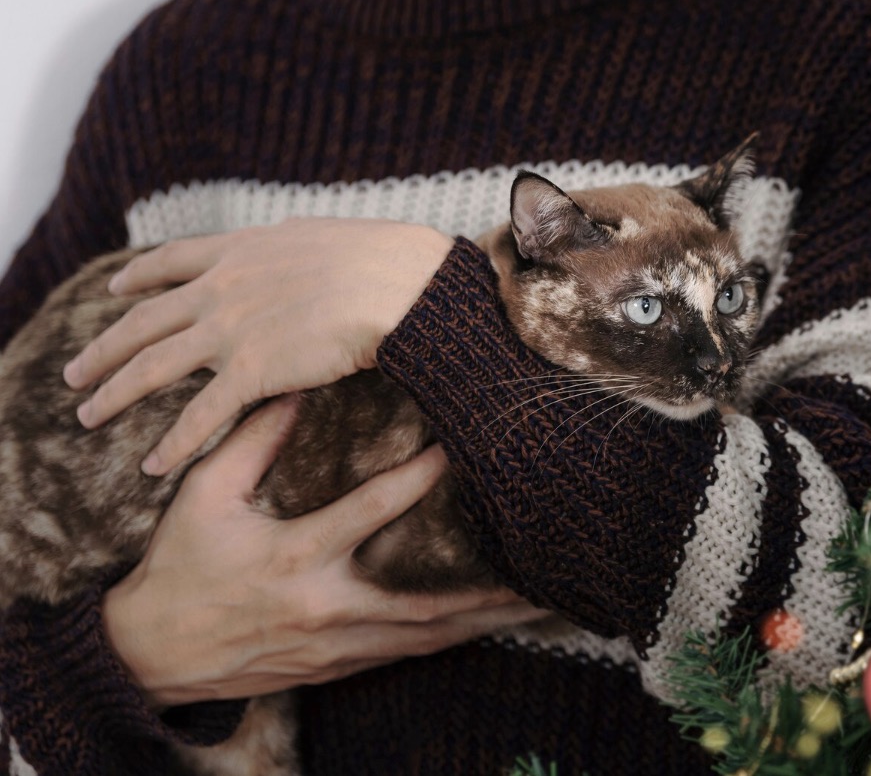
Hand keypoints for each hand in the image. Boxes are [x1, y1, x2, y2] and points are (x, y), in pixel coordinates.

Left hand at [63, 218, 453, 474]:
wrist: (401, 284)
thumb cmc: (385, 258)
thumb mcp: (326, 236)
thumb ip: (297, 246)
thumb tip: (297, 240)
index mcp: (242, 250)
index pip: (172, 262)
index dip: (138, 278)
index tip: (116, 289)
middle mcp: (222, 288)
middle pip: (143, 322)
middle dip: (104, 349)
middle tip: (75, 372)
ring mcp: (230, 330)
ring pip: (152, 368)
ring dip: (114, 394)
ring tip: (87, 416)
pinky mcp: (251, 372)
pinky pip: (199, 416)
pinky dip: (172, 444)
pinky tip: (152, 466)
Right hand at [102, 395, 546, 708]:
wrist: (151, 654)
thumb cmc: (180, 566)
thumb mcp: (205, 497)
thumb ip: (252, 440)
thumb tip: (297, 381)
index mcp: (294, 557)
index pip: (370, 511)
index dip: (418, 477)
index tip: (461, 447)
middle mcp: (324, 608)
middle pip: (422, 603)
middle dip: (482, 592)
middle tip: (539, 572)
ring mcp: (334, 646)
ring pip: (423, 640)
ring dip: (479, 624)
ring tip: (535, 607)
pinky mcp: (336, 667)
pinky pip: (404, 654)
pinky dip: (446, 641)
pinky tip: (486, 628)